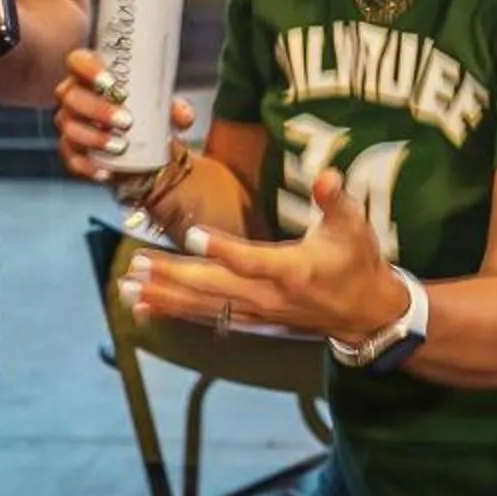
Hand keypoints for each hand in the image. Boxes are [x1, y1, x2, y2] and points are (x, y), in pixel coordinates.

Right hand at [54, 48, 198, 184]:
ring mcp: (70, 126)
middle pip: (71, 97)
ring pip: (70, 129)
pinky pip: (73, 160)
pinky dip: (89, 166)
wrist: (144, 151)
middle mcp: (74, 98)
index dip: (87, 68)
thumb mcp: (162, 107)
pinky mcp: (72, 154)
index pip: (77, 61)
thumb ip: (175, 108)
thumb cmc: (146, 115)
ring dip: (95, 137)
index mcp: (91, 76)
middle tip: (126, 120)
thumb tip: (183, 116)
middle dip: (97, 108)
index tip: (109, 82)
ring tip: (120, 146)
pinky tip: (106, 171)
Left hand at [118, 168, 404, 343]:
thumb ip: (335, 200)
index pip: (252, 260)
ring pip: (206, 306)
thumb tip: (326, 175)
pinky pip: (209, 317)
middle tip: (137, 266)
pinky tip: (146, 308)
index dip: (222, 248)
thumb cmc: (358, 262)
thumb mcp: (354, 226)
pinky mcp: (253, 320)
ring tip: (129, 288)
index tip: (192, 233)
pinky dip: (176, 313)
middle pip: (215, 288)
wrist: (367, 313)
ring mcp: (258, 312)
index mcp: (292, 270)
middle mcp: (269, 296)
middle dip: (173, 278)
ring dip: (166, 296)